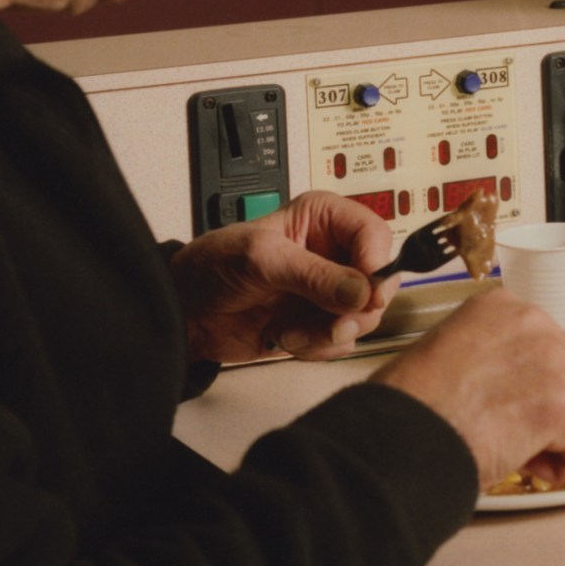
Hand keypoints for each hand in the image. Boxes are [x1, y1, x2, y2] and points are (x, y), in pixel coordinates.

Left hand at [171, 191, 393, 363]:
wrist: (185, 313)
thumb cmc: (212, 267)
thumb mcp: (262, 260)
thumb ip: (314, 275)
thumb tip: (361, 291)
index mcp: (324, 219)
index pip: (374, 235)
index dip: (376, 265)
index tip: (365, 292)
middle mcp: (333, 252)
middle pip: (378, 282)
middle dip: (354, 309)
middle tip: (332, 323)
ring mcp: (328, 290)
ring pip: (363, 316)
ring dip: (328, 332)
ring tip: (290, 331)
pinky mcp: (319, 321)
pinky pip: (342, 341)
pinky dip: (316, 347)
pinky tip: (285, 338)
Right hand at [373, 287, 564, 489]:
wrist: (401, 435)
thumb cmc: (406, 404)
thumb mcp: (444, 352)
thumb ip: (487, 357)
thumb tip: (502, 388)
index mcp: (501, 306)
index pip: (544, 345)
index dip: (528, 384)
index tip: (498, 405)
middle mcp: (534, 322)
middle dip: (554, 405)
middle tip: (511, 433)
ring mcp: (554, 361)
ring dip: (559, 434)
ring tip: (515, 451)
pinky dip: (564, 467)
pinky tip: (525, 467)